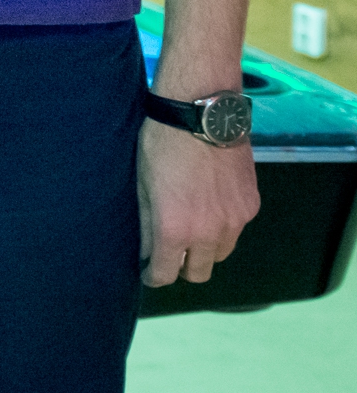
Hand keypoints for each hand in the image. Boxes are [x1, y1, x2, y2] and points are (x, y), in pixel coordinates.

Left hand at [137, 119, 258, 285]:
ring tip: (191, 227)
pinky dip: (223, 227)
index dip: (154, 276)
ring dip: (205, 249)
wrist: (201, 115)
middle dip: (182, 267)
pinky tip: (210, 205)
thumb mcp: (142, 185)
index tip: (149, 272)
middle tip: (170, 253)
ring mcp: (235, 221)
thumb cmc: (161, 144)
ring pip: (220, 253)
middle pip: (199, 272)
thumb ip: (147, 225)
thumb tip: (148, 252)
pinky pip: (236, 229)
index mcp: (175, 230)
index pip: (166, 274)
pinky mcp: (251, 206)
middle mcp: (209, 233)